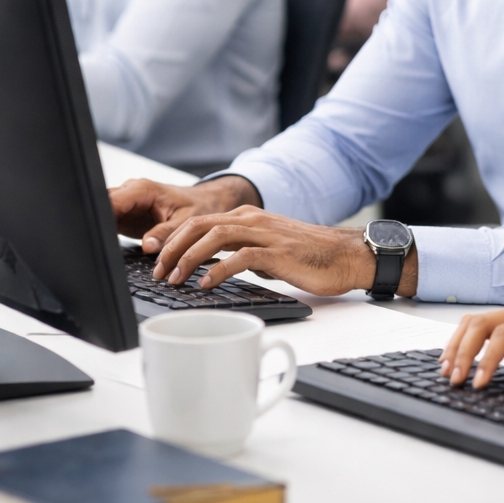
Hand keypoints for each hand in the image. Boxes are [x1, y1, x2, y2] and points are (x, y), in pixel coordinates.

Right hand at [109, 176, 260, 251]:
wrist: (206, 201)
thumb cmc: (200, 206)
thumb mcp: (187, 221)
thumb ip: (166, 233)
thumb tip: (148, 246)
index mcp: (142, 189)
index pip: (111, 201)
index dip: (100, 217)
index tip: (96, 236)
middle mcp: (130, 191)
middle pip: (101, 205)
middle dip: (96, 225)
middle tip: (95, 248)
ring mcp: (126, 202)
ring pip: (102, 212)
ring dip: (100, 230)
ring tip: (99, 250)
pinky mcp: (126, 213)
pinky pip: (108, 220)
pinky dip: (106, 233)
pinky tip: (107, 247)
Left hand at [151, 205, 417, 297]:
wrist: (347, 256)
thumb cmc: (311, 257)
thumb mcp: (270, 251)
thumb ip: (245, 253)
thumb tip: (219, 268)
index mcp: (249, 218)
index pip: (199, 221)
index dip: (173, 239)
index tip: (156, 260)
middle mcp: (254, 220)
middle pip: (200, 224)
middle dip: (172, 247)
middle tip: (157, 271)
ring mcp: (266, 234)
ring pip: (215, 236)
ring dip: (188, 257)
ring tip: (174, 278)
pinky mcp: (278, 252)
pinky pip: (241, 256)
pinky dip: (219, 270)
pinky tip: (206, 284)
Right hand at [439, 300, 503, 387]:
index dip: (487, 358)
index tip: (477, 383)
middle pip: (482, 323)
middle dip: (464, 351)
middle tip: (454, 380)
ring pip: (475, 323)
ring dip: (458, 346)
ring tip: (448, 373)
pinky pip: (480, 331)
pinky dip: (464, 345)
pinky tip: (455, 364)